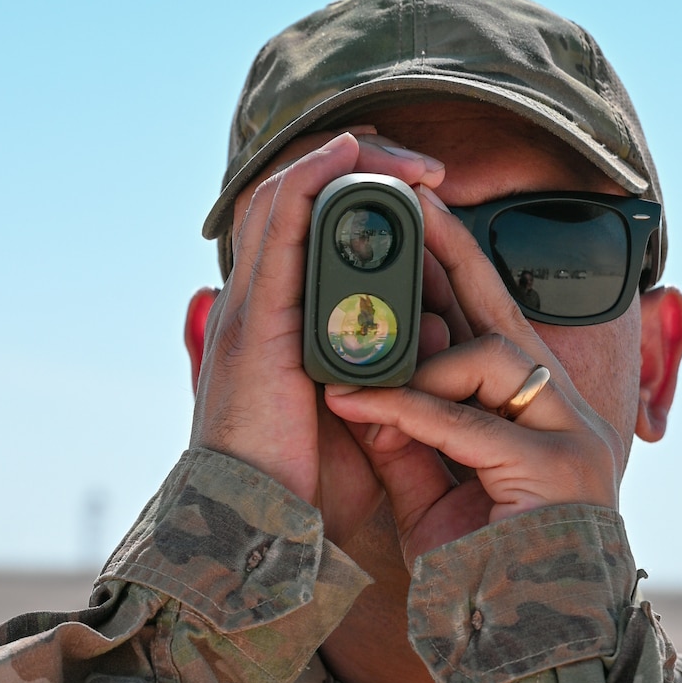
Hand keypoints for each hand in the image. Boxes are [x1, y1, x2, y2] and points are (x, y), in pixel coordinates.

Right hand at [189, 130, 447, 548]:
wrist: (260, 530)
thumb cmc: (307, 490)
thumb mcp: (363, 419)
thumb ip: (389, 372)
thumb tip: (427, 331)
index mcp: (286, 327)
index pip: (313, 234)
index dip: (363, 200)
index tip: (427, 198)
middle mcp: (264, 306)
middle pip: (300, 200)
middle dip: (365, 170)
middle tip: (426, 171)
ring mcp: (254, 306)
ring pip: (289, 195)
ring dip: (350, 163)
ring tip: (407, 162)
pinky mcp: (257, 314)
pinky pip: (279, 219)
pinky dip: (316, 175)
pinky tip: (352, 152)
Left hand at [323, 189, 623, 564]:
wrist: (528, 651)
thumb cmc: (482, 579)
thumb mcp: (429, 494)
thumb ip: (406, 439)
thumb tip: (360, 387)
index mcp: (542, 415)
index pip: (498, 322)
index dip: (458, 268)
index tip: (417, 221)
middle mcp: (567, 415)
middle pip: (505, 312)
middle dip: (453, 253)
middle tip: (405, 205)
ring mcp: (573, 440)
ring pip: (492, 357)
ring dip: (419, 365)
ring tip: (361, 386)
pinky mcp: (559, 470)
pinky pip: (469, 423)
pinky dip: (407, 410)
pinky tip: (357, 404)